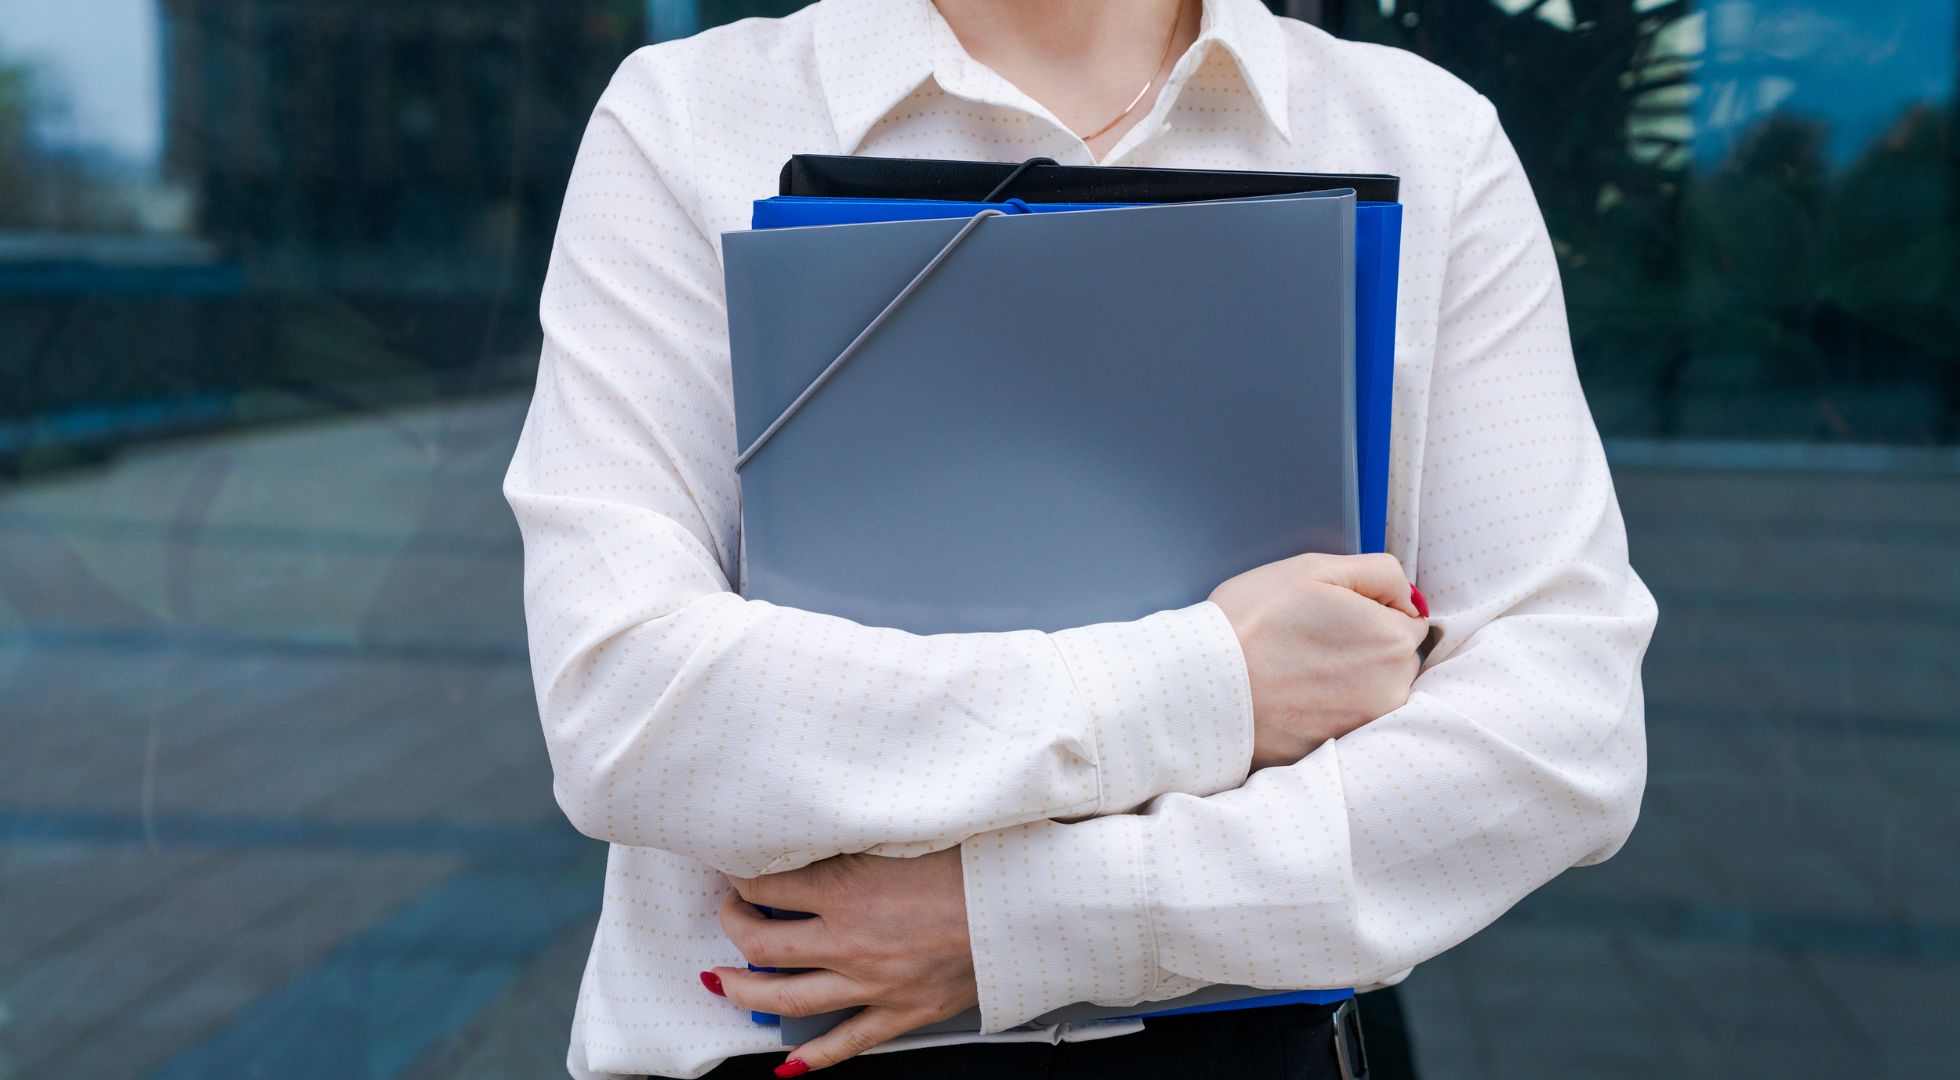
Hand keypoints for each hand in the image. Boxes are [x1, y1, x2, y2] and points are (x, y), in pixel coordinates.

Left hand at [704, 848, 977, 1074]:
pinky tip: (787, 1063)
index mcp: (847, 889)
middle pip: (761, 946)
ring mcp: (872, 984)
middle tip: (729, 916)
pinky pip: (844, 1044)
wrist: (1027, 906)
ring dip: (745, 992)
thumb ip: (856, 837)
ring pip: (787, 999)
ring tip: (723, 983)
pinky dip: (811, 1058)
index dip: (741, 876)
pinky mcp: (901, 1012)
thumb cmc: (978, 861)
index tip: (737, 868)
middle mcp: (849, 941)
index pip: (766, 885)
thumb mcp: (904, 832)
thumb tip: (819, 828)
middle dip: (733, 929)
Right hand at [1209, 552, 1429, 769]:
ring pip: (1371, 693)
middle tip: (1308, 641)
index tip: (1330, 615)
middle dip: (1363, 648)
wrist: (1203, 688)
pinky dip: (1326, 710)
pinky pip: (1344, 722)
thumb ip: (1379, 573)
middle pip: (1393, 661)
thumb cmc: (1252, 621)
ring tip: (1295, 669)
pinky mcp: (1337, 751)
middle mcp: (1392, 690)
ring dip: (1346, 682)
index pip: (1407, 620)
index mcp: (1393, 641)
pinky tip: (1292, 697)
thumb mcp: (1314, 569)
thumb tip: (1408, 598)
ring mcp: (1366, 726)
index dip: (1369, 611)